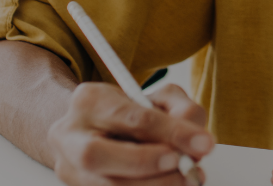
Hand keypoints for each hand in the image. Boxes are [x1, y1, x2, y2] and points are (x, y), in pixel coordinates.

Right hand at [47, 81, 214, 184]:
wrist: (93, 130)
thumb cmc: (130, 111)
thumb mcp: (157, 96)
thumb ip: (180, 109)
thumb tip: (197, 139)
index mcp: (89, 100)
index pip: (132, 117)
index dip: (171, 132)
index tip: (203, 143)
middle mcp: (69, 137)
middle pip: (98, 156)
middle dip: (147, 163)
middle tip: (185, 165)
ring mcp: (69, 170)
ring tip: (186, 179)